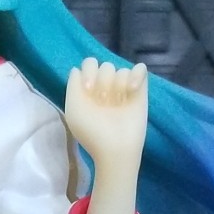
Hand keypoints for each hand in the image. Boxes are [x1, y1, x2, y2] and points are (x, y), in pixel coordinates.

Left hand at [64, 57, 147, 172]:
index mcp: (90, 90)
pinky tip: (132, 91)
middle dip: (104, 81)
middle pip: (106, 66)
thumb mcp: (74, 110)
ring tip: (118, 104)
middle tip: (103, 101)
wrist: (115, 149)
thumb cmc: (92, 132)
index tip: (88, 88)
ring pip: (121, 70)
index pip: (89, 64)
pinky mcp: (140, 92)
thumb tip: (77, 70)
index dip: (89, 71)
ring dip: (118, 85)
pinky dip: (136, 76)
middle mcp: (106, 87)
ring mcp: (124, 89)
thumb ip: (72, 86)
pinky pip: (140, 69)